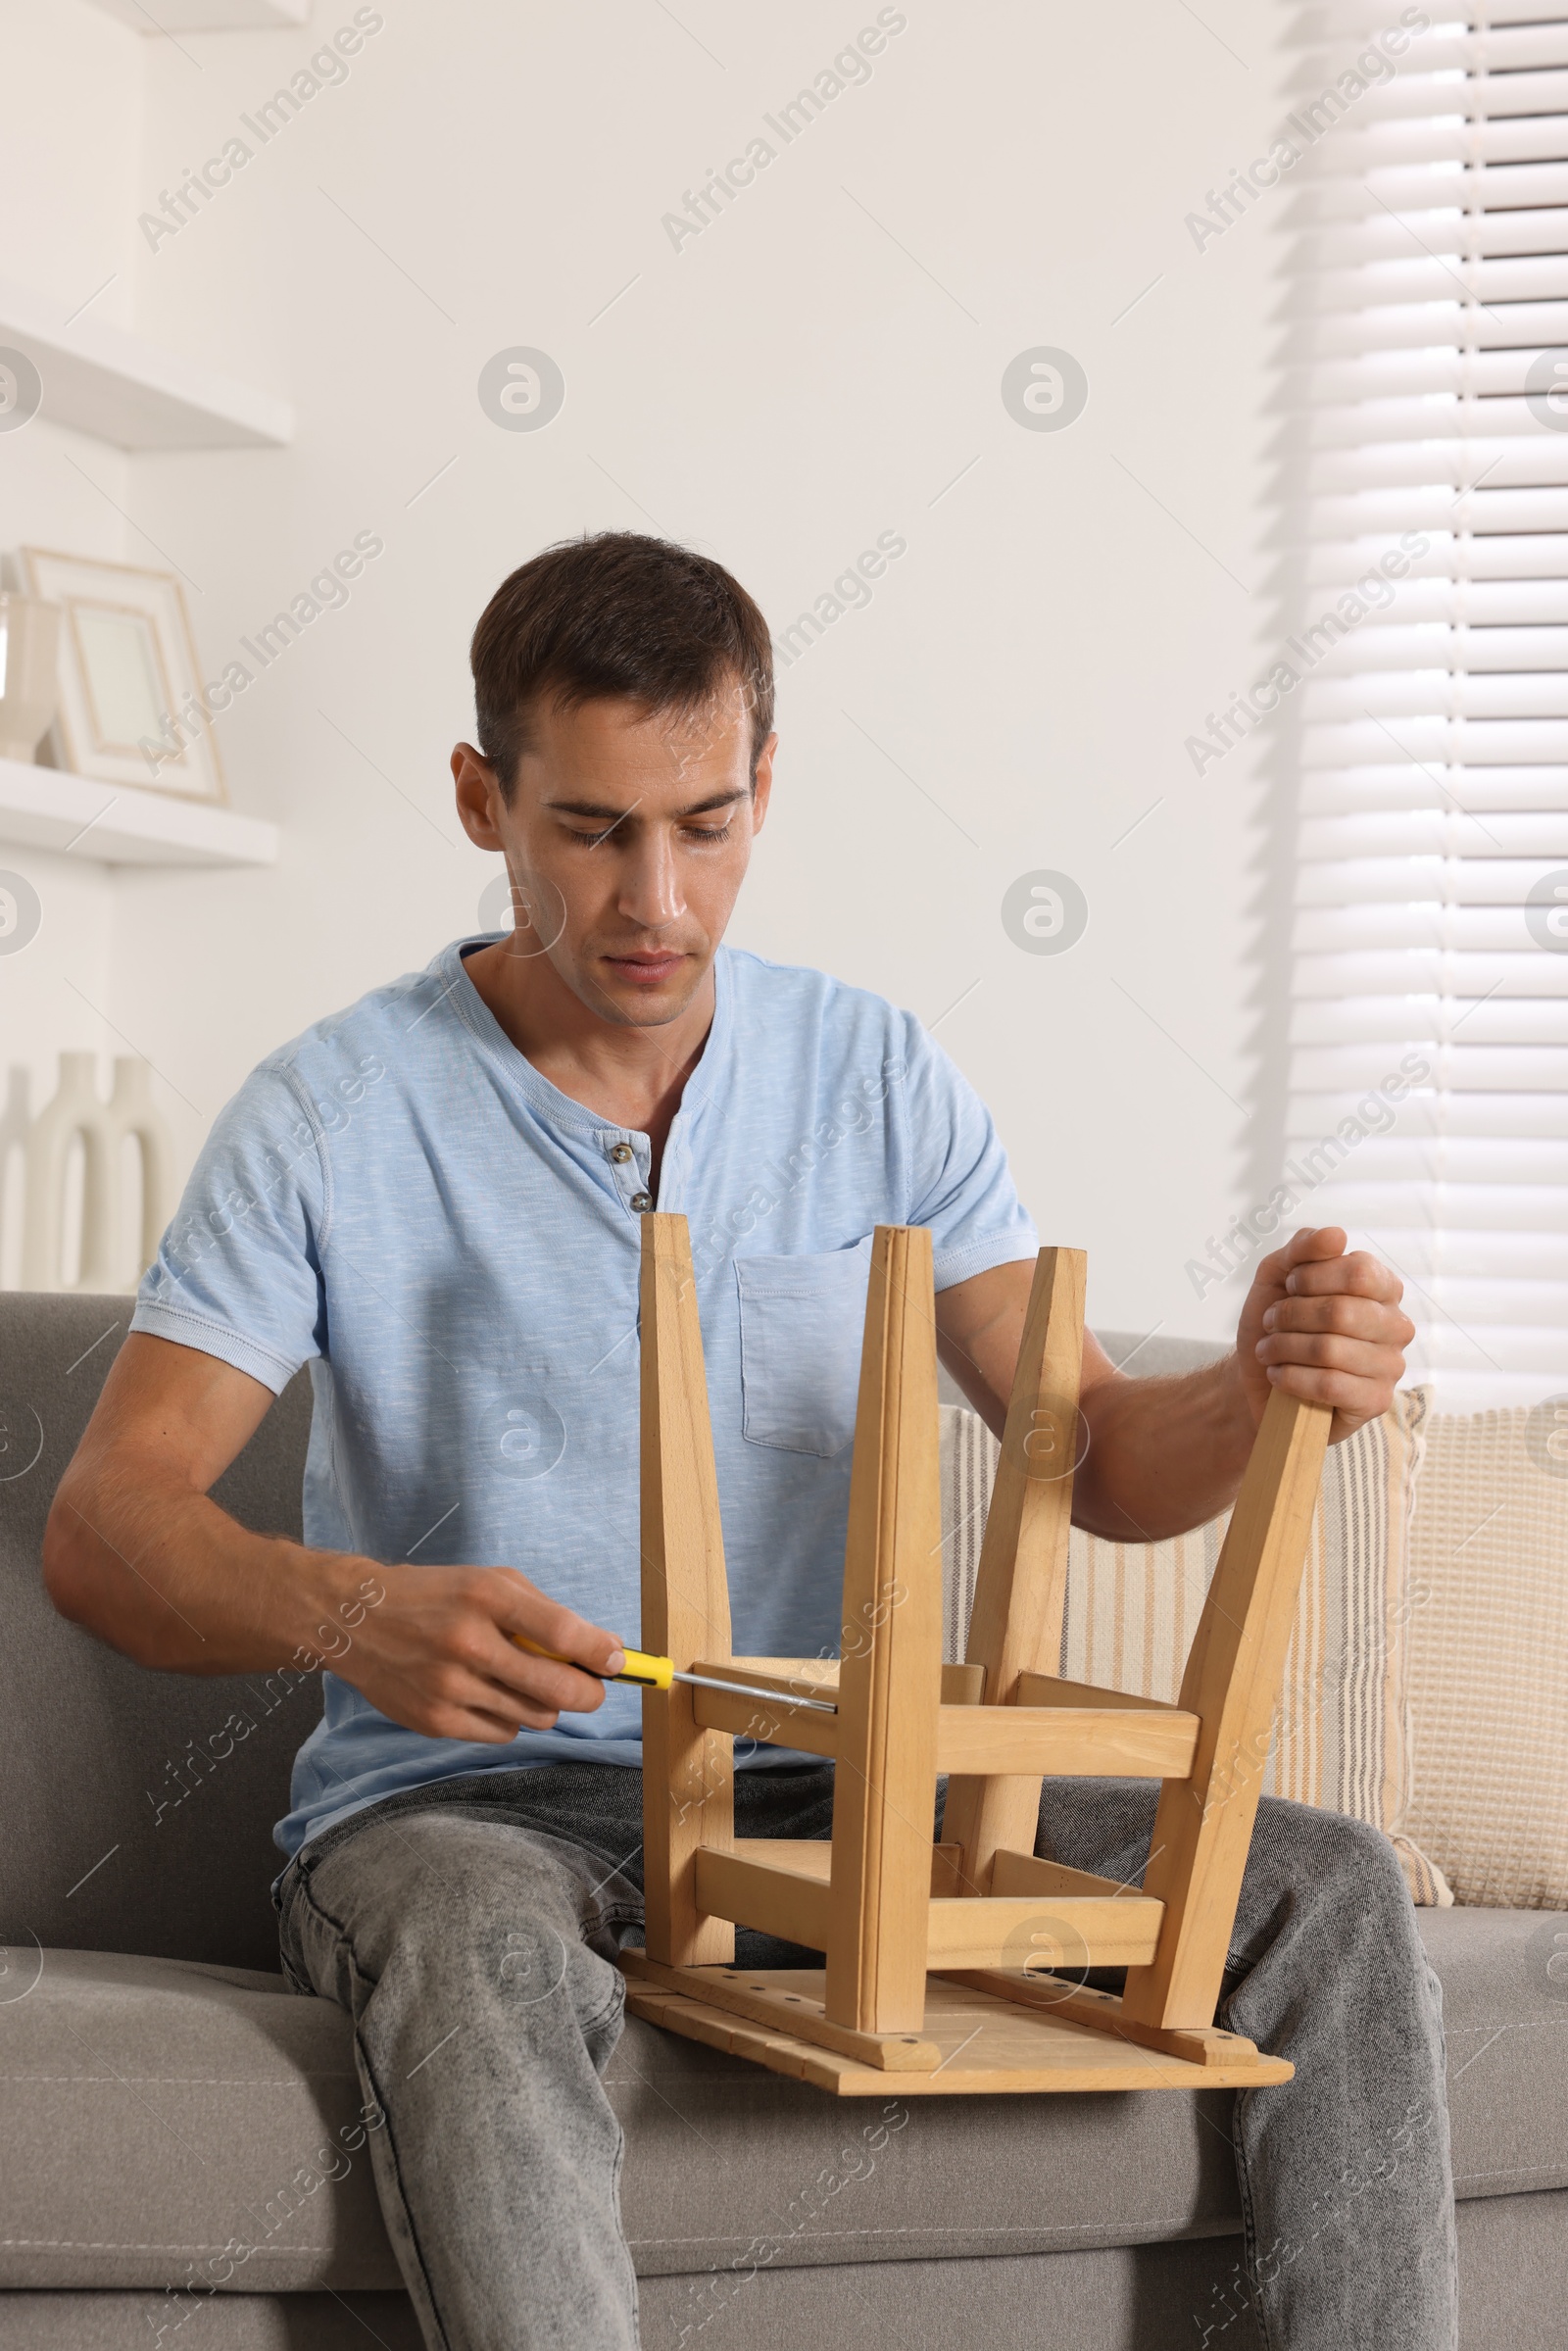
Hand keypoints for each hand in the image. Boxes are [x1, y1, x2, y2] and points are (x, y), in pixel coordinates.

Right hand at [327, 1559, 626, 1743]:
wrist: (356, 1620)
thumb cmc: (435, 1596)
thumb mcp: (488, 1582)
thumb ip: (543, 1613)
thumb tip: (601, 1649)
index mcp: (485, 1597)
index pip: (560, 1632)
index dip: (598, 1652)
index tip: (618, 1660)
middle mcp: (467, 1642)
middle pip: (556, 1688)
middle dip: (588, 1693)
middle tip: (592, 1689)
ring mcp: (448, 1687)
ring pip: (535, 1717)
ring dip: (545, 1705)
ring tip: (524, 1683)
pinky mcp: (433, 1721)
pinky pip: (502, 1733)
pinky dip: (509, 1718)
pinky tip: (488, 1695)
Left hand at [1234, 1227, 1413, 1442]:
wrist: (1258, 1377)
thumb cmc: (1277, 1323)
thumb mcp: (1278, 1275)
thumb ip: (1303, 1248)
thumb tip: (1337, 1235)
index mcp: (1382, 1288)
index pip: (1359, 1271)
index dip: (1312, 1276)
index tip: (1289, 1286)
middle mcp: (1396, 1325)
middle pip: (1341, 1311)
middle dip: (1291, 1316)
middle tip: (1271, 1322)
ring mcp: (1391, 1365)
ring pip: (1330, 1350)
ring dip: (1284, 1347)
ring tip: (1269, 1350)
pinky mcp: (1375, 1402)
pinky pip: (1330, 1385)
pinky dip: (1291, 1378)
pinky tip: (1279, 1375)